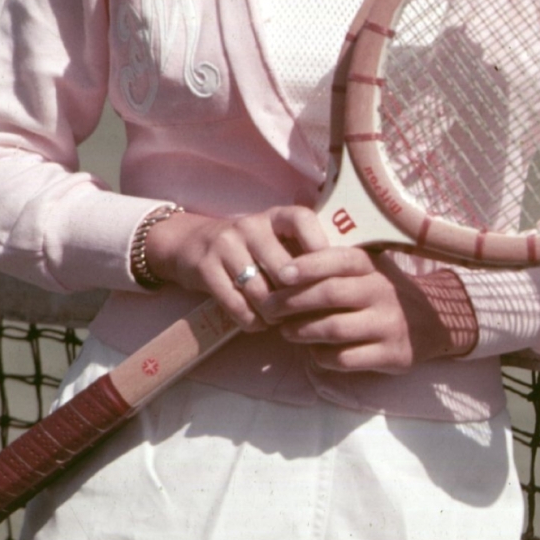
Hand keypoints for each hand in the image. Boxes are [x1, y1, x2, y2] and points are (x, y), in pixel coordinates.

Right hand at [144, 205, 326, 330]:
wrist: (191, 245)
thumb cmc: (250, 249)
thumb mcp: (276, 240)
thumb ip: (305, 253)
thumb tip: (348, 281)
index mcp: (275, 215)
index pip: (303, 220)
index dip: (320, 249)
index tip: (330, 277)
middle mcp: (251, 225)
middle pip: (284, 268)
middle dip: (297, 298)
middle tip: (303, 313)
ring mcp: (226, 244)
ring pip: (260, 291)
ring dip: (274, 315)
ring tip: (279, 320)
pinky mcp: (205, 267)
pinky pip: (236, 304)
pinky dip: (251, 321)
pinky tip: (257, 323)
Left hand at [260, 252, 466, 374]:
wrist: (430, 321)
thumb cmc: (381, 290)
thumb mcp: (366, 269)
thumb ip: (332, 263)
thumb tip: (281, 261)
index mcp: (372, 266)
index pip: (338, 259)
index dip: (307, 265)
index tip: (281, 274)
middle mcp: (382, 292)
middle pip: (330, 294)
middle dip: (292, 302)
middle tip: (269, 308)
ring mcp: (388, 324)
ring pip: (334, 329)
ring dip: (302, 331)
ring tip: (286, 331)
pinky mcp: (391, 355)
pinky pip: (345, 359)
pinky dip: (322, 356)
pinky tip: (314, 351)